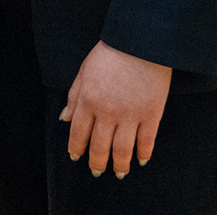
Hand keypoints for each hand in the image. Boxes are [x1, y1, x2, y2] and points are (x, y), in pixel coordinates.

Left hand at [60, 41, 171, 178]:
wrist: (140, 43)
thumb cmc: (108, 55)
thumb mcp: (83, 73)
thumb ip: (74, 98)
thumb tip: (64, 119)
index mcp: (88, 101)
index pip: (78, 133)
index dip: (76, 148)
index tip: (76, 157)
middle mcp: (107, 113)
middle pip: (100, 147)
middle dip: (97, 163)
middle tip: (97, 172)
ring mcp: (130, 116)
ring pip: (122, 150)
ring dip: (120, 165)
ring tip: (119, 173)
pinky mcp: (152, 115)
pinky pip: (146, 141)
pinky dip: (143, 154)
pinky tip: (140, 160)